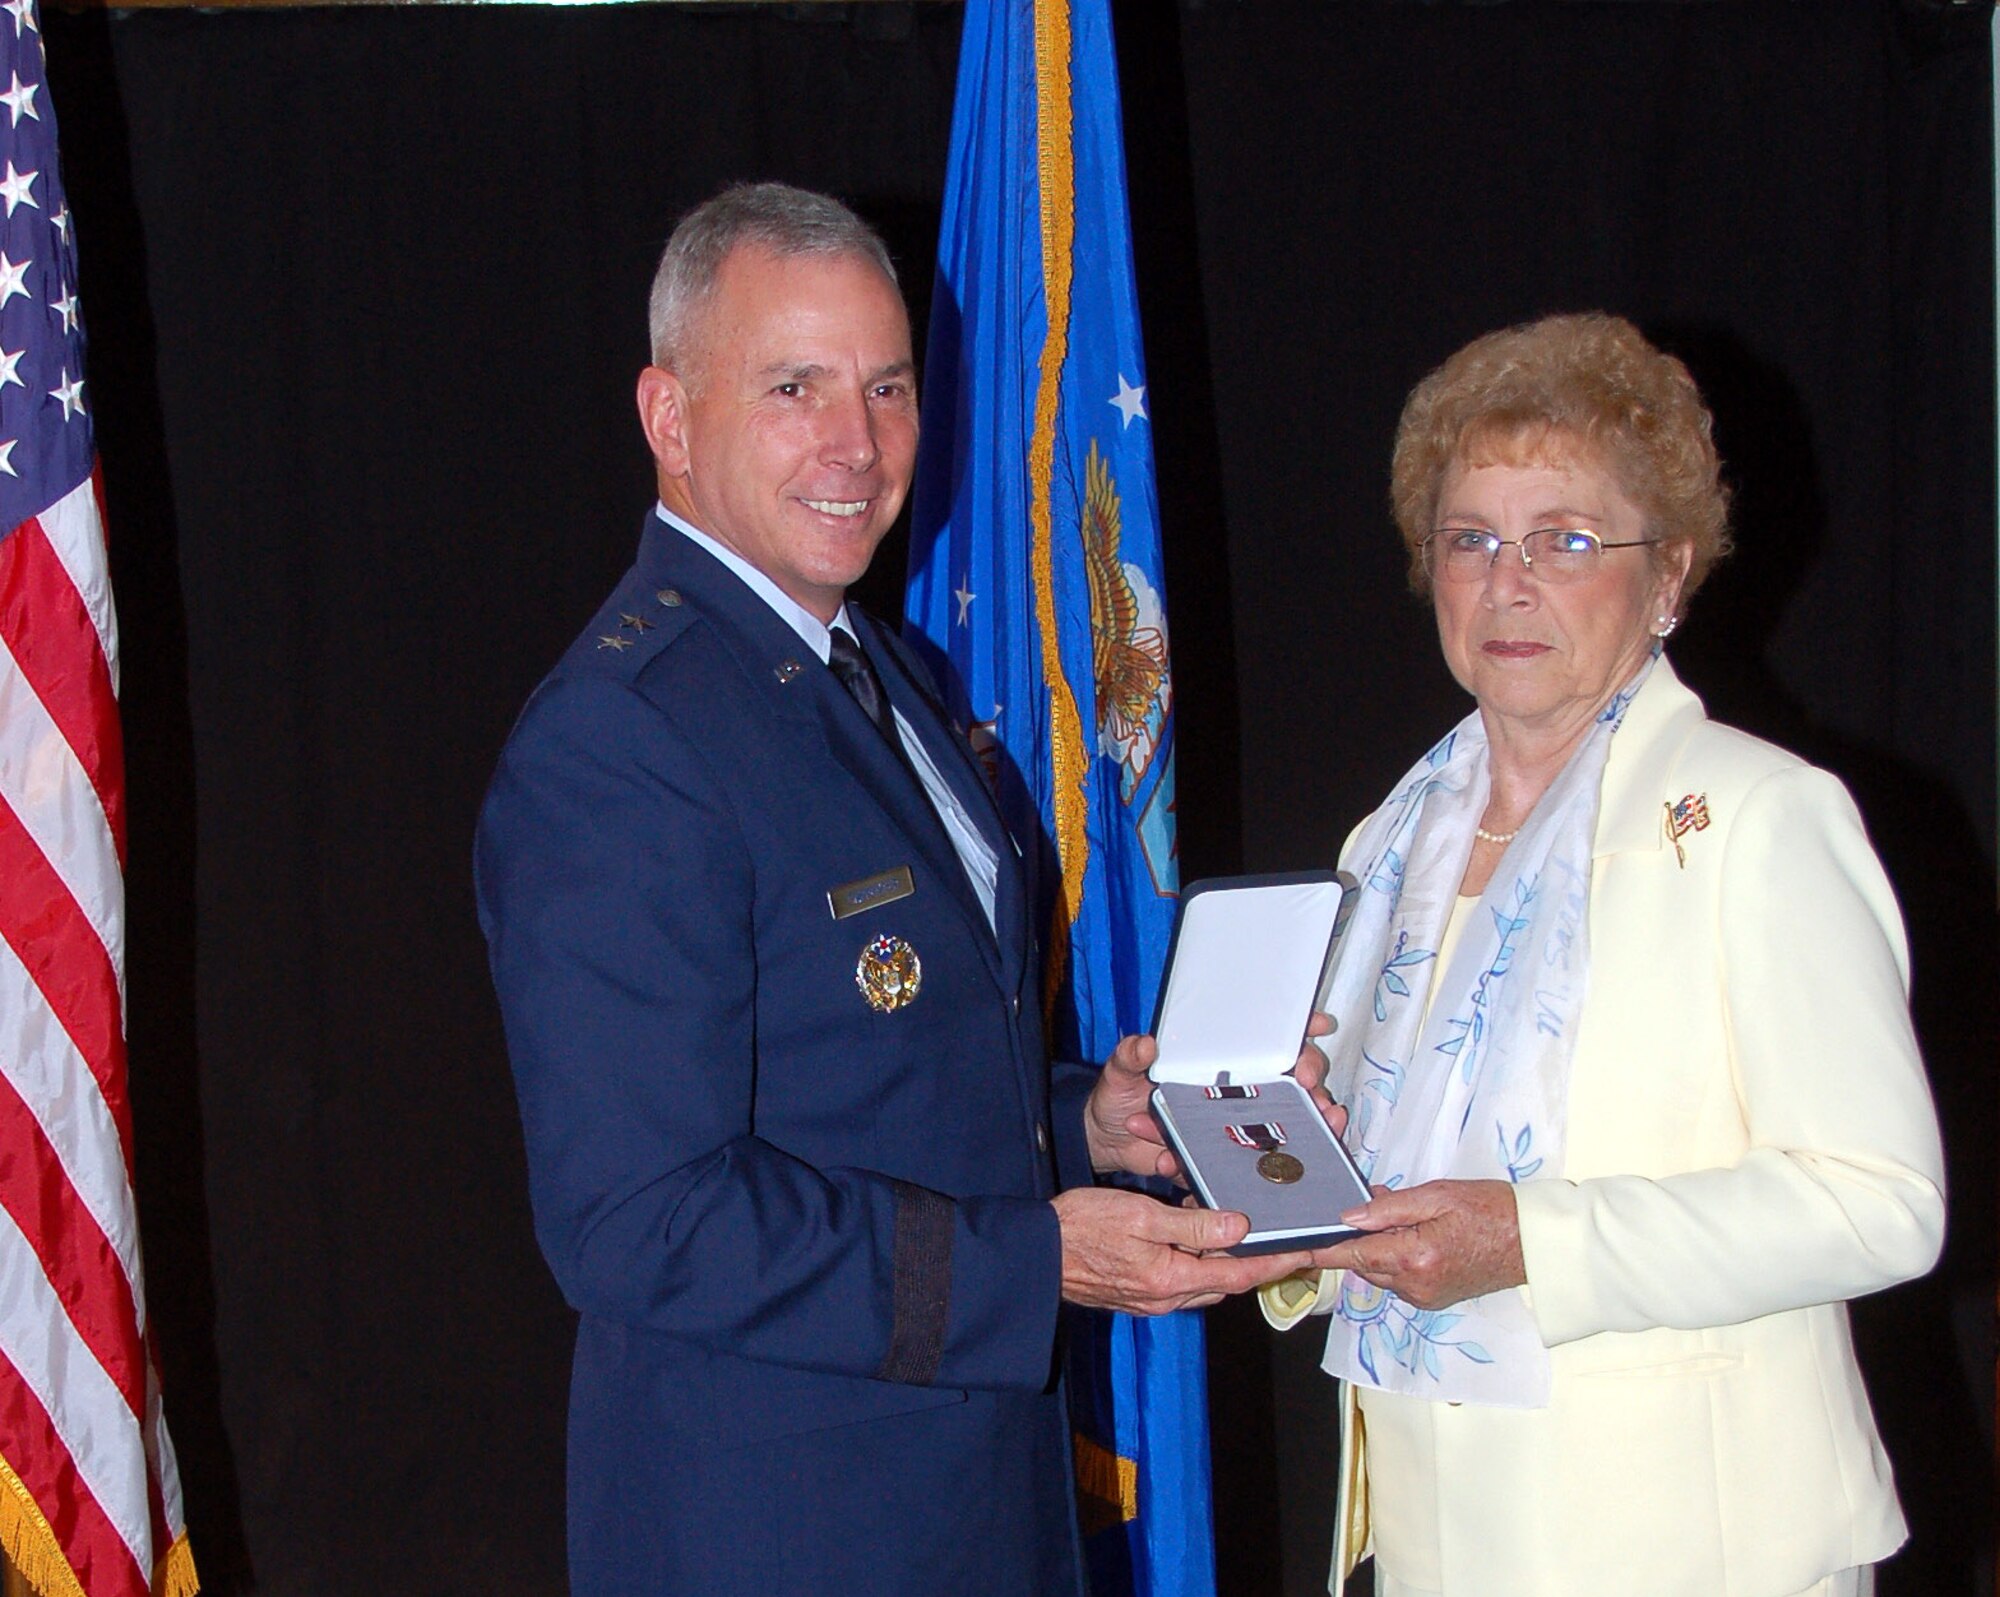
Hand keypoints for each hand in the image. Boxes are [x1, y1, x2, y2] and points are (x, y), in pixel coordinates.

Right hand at [1053, 1187, 1317, 1313]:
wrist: (1035, 1255)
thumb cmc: (1081, 1229)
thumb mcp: (1140, 1217)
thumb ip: (1192, 1225)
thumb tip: (1239, 1227)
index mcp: (1172, 1280)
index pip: (1240, 1274)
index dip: (1277, 1262)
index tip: (1307, 1250)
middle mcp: (1167, 1298)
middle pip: (1227, 1282)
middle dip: (1258, 1263)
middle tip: (1285, 1239)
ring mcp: (1152, 1299)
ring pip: (1205, 1281)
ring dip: (1228, 1260)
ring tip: (1246, 1230)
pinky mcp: (1138, 1293)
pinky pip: (1182, 1279)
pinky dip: (1199, 1259)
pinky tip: (1196, 1232)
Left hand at [1084, 1014, 1340, 1178]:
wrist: (1108, 1142)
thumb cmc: (1120, 1096)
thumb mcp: (1120, 1072)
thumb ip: (1129, 1057)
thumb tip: (1145, 1045)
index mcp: (1216, 1061)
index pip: (1267, 1037)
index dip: (1300, 1028)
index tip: (1320, 1026)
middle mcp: (1236, 1090)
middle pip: (1294, 1084)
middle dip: (1315, 1087)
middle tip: (1316, 1094)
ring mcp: (1235, 1125)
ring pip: (1286, 1127)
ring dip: (1307, 1129)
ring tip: (1318, 1126)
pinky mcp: (1226, 1158)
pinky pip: (1245, 1165)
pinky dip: (1243, 1169)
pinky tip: (1233, 1160)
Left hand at [1304, 1179, 1524, 1310]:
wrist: (1533, 1241)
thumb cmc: (1490, 1209)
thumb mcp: (1438, 1194)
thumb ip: (1390, 1206)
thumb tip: (1349, 1214)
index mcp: (1415, 1258)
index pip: (1352, 1254)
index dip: (1319, 1249)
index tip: (1289, 1246)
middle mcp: (1415, 1286)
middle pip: (1361, 1264)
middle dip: (1354, 1239)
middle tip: (1364, 1207)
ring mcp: (1424, 1297)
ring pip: (1377, 1271)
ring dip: (1375, 1248)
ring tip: (1398, 1217)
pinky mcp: (1432, 1299)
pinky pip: (1396, 1278)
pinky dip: (1393, 1258)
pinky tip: (1411, 1235)